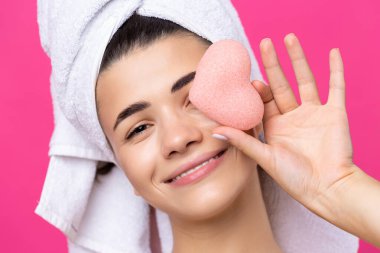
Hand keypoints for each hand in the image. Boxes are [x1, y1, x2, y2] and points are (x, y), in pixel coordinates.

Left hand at [212, 33, 357, 211]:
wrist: (328, 189)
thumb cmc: (295, 179)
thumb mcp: (265, 158)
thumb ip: (243, 141)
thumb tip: (215, 130)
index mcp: (275, 127)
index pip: (262, 101)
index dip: (255, 89)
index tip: (248, 79)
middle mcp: (293, 117)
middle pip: (281, 85)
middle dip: (272, 65)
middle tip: (263, 44)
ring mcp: (314, 113)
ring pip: (305, 80)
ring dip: (298, 59)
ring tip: (288, 38)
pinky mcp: (334, 113)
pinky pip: (336, 87)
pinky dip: (336, 70)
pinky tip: (332, 52)